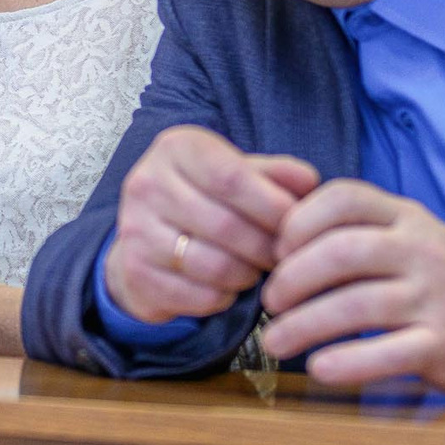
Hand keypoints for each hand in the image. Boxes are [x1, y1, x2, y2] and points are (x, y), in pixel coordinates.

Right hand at [103, 125, 318, 324]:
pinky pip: (199, 296)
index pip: (232, 178)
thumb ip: (275, 175)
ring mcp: (135, 229)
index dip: (272, 206)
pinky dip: (226, 297)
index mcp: (176, 148)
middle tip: (285, 256)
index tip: (298, 224)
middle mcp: (147, 183)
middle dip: (267, 247)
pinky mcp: (135, 271)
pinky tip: (230, 286)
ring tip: (258, 269)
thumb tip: (310, 183)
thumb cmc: (204, 197)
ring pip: (214, 265)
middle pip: (225, 225)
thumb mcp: (236, 172)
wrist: (146, 235)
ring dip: (249, 275)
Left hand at [259, 179, 444, 398]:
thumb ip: (352, 227)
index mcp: (405, 216)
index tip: (276, 249)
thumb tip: (273, 234)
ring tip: (275, 340)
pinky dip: (346, 363)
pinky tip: (319, 367)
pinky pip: (387, 355)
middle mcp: (422, 251)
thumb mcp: (403, 234)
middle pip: (343, 253)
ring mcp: (435, 298)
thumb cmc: (432, 275)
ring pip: (357, 307)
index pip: (345, 198)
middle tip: (270, 300)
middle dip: (293, 278)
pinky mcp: (443, 345)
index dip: (299, 221)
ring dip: (304, 325)